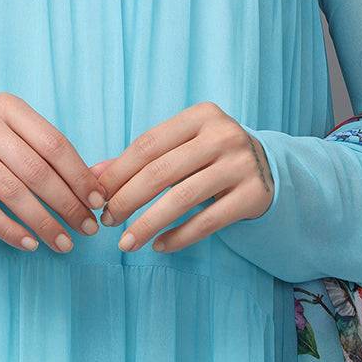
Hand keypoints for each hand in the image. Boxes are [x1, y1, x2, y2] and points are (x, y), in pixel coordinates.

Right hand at [0, 93, 107, 252]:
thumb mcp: (16, 129)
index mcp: (10, 107)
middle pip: (35, 170)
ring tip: (64, 243)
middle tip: (88, 228)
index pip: (54, 144)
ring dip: (43, 223)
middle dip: (67, 204)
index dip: (79, 176)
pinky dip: (9, 230)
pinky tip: (30, 244)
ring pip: (11, 192)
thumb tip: (98, 183)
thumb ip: (51, 151)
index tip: (98, 202)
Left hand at [91, 102, 274, 252]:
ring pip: (182, 199)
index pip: (148, 144)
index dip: (118, 172)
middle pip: (161, 171)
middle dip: (127, 200)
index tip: (97, 196)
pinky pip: (208, 221)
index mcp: (200, 115)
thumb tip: (93, 176)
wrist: (268, 167)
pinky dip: (179, 237)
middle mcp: (223, 135)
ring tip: (126, 242)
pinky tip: (159, 246)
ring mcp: (240, 165)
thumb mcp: (180, 146)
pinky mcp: (253, 195)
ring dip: (148, 224)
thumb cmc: (209, 155)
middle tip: (107, 221)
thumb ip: (139, 159)